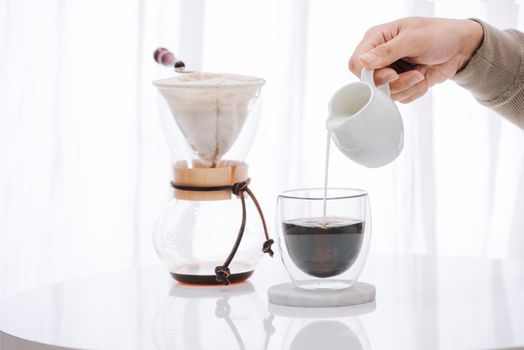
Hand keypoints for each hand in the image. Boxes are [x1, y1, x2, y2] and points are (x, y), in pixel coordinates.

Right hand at [348, 17, 483, 102]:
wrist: (461, 47)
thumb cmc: (439, 34)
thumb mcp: (414, 39)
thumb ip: (387, 51)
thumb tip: (362, 62)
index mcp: (375, 39)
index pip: (356, 64)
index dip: (371, 75)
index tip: (392, 74)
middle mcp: (378, 57)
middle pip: (370, 84)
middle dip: (394, 83)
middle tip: (414, 74)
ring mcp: (389, 72)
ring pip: (385, 94)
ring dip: (407, 87)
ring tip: (421, 72)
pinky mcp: (400, 84)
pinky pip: (400, 98)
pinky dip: (414, 92)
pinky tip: (423, 77)